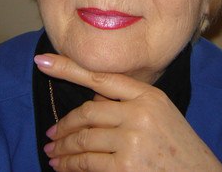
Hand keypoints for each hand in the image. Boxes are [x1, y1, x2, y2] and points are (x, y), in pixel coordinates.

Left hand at [34, 54, 221, 171]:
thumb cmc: (180, 151)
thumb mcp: (161, 116)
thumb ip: (129, 104)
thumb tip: (92, 100)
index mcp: (150, 96)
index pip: (101, 77)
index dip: (67, 68)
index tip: (41, 61)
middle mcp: (141, 113)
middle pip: (87, 112)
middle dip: (64, 125)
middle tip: (51, 135)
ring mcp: (132, 140)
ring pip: (83, 139)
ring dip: (63, 148)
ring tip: (53, 154)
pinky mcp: (125, 167)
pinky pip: (86, 163)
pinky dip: (69, 166)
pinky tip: (62, 168)